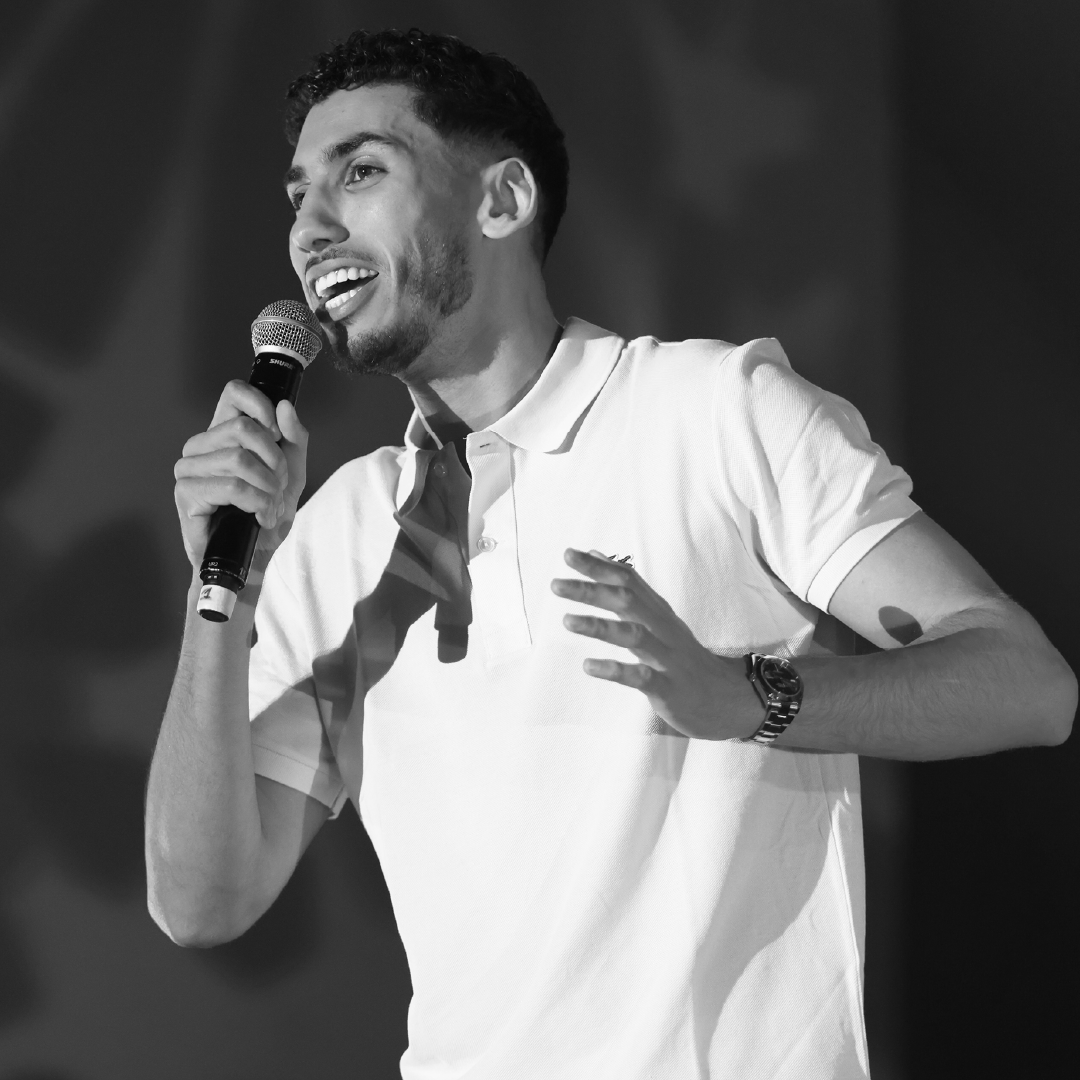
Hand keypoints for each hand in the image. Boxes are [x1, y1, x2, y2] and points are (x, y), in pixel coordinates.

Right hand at [173, 380, 307, 568]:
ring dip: (268, 487)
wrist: (253, 558)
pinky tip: (259, 517)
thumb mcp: (292, 473)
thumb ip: (294, 438)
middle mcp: (201, 446)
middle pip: (244, 428)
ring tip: (270, 505)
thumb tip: (284, 406)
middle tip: (278, 486)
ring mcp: (188, 468)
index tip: (277, 436)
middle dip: (275, 461)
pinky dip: (257, 503)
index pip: (234, 392)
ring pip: (239, 458)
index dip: (262, 407)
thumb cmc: (265, 515)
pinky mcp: (186, 494)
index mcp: (223, 433)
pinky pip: (232, 486)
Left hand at [551, 549, 758, 739]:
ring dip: (600, 626)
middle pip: (628, 602)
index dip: (600, 567)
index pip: (629, 581)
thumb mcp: (659, 621)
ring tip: (567, 621)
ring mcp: (667, 659)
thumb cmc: (684, 658)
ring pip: (634, 636)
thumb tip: (598, 557)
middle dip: (592, 590)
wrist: (730, 698)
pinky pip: (640, 677)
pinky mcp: (668, 688)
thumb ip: (630, 591)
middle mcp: (663, 630)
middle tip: (556, 584)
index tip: (569, 555)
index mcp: (659, 613)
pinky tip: (589, 666)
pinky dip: (614, 669)